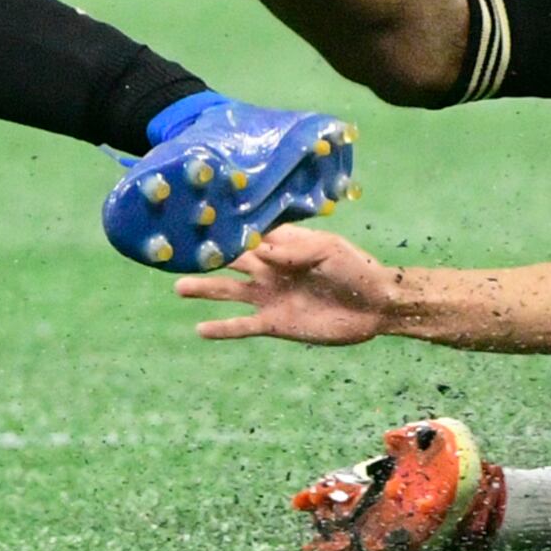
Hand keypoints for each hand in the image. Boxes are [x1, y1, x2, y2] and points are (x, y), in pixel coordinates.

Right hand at [177, 224, 400, 342]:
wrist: (374, 306)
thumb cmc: (354, 268)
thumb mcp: (328, 248)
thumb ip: (293, 249)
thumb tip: (259, 249)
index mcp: (282, 245)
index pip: (248, 234)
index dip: (225, 229)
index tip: (198, 221)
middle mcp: (270, 269)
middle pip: (230, 261)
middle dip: (206, 256)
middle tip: (175, 251)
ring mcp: (270, 297)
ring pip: (229, 292)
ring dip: (205, 289)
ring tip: (178, 287)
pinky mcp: (275, 324)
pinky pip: (243, 326)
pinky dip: (222, 328)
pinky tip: (200, 329)